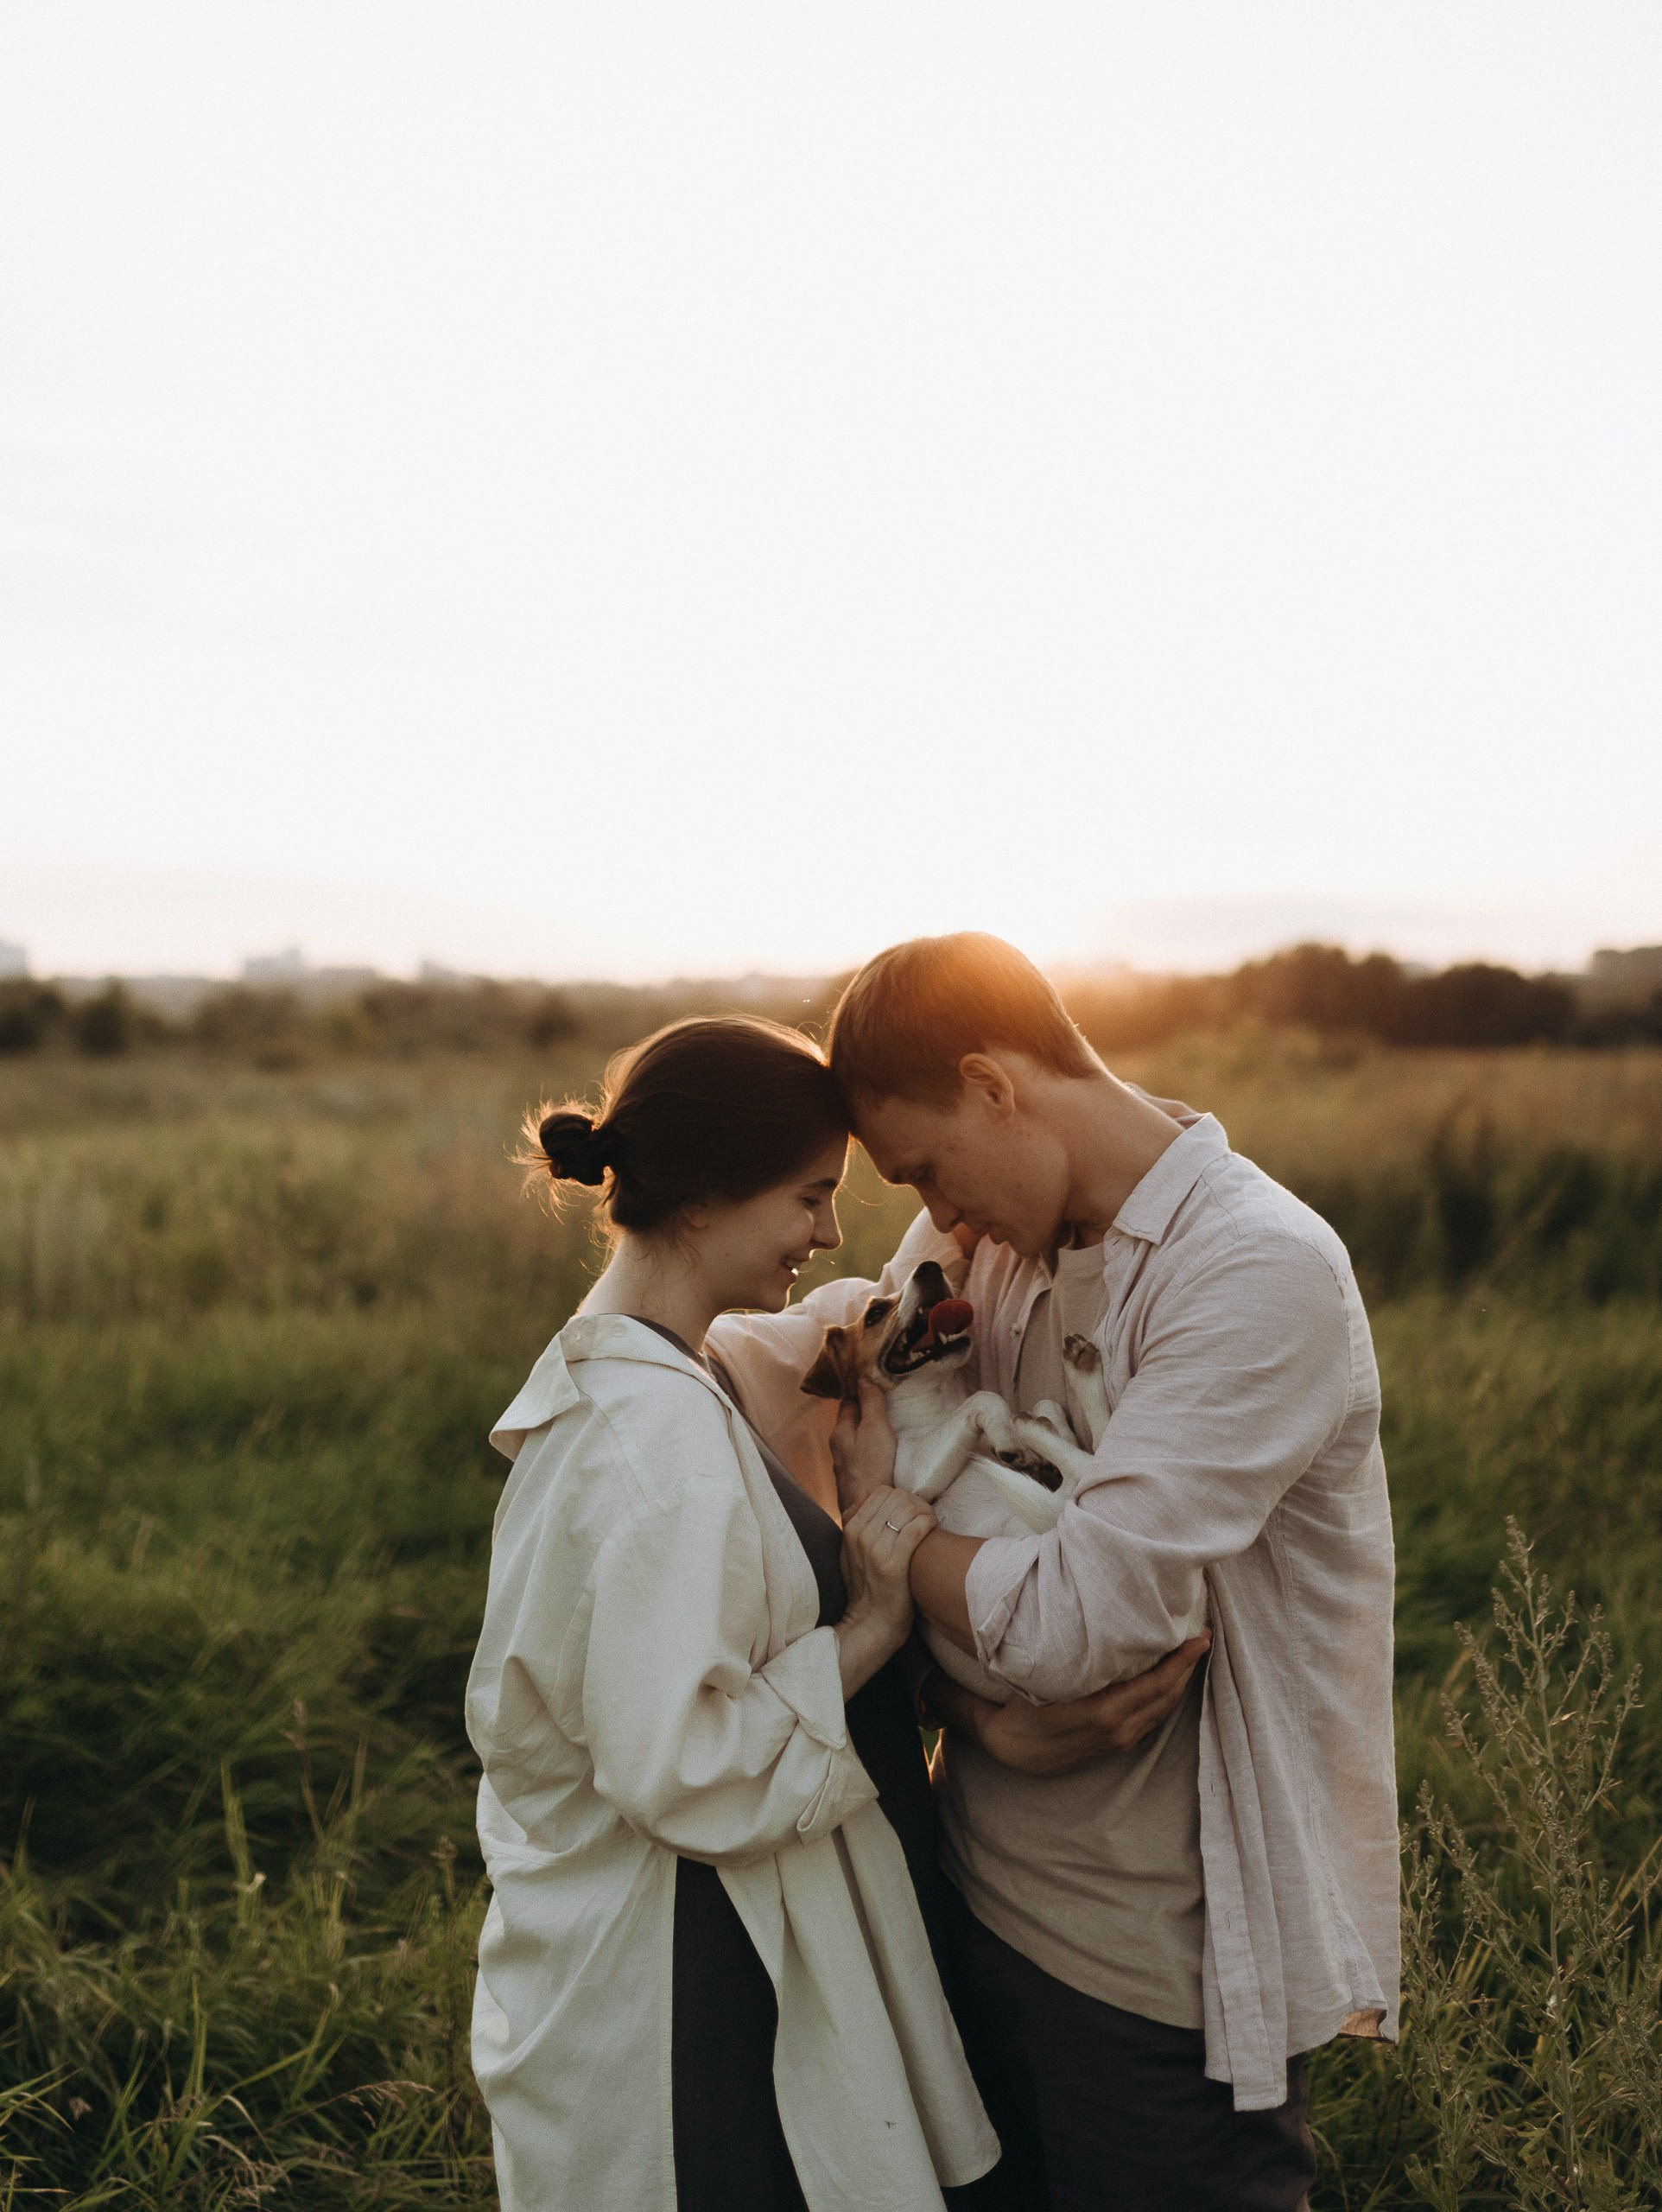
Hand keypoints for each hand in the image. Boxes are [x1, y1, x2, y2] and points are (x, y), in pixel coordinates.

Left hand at [830, 1380, 897, 1516]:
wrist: (868, 1509)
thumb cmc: (872, 1466)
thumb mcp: (875, 1428)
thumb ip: (870, 1403)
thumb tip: (862, 1379)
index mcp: (839, 1431)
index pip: (847, 1402)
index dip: (860, 1392)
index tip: (874, 1384)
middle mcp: (837, 1448)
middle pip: (849, 1422)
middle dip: (863, 1412)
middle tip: (884, 1404)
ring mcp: (844, 1466)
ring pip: (854, 1441)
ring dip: (866, 1433)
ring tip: (884, 1427)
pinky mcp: (853, 1481)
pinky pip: (859, 1457)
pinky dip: (868, 1450)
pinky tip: (880, 1454)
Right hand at [835, 1487, 934, 1695]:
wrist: (871, 1624)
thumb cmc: (867, 1588)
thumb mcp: (850, 1552)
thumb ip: (855, 1521)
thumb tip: (867, 1494)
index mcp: (849, 1529)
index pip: (880, 1492)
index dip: (901, 1496)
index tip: (912, 1510)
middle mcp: (860, 1536)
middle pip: (896, 1497)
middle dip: (915, 1502)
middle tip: (925, 1516)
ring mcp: (875, 1550)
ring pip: (907, 1508)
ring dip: (924, 1512)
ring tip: (930, 1523)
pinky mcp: (893, 1565)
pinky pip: (916, 1528)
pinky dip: (928, 1523)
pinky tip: (932, 1529)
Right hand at [926, 1634, 1210, 1775]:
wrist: (1007, 1766)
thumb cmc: (1001, 1729)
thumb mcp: (981, 1714)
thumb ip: (961, 1694)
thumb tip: (923, 1677)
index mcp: (1078, 1721)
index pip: (1134, 1695)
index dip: (1164, 1672)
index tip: (1186, 1641)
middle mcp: (1102, 1733)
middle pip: (1154, 1701)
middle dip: (1181, 1672)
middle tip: (1203, 1637)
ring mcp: (1110, 1742)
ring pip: (1156, 1712)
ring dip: (1178, 1684)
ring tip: (1195, 1651)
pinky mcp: (1112, 1742)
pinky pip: (1149, 1719)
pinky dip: (1165, 1698)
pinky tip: (1173, 1678)